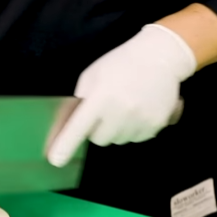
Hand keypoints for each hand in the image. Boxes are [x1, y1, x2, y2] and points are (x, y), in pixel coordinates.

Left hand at [47, 24, 196, 166]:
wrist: (160, 56)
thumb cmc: (120, 63)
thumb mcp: (93, 75)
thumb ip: (79, 101)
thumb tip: (65, 127)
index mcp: (101, 96)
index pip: (79, 127)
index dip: (66, 144)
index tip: (56, 160)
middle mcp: (120, 111)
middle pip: (98, 139)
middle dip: (98, 128)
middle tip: (107, 109)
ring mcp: (140, 120)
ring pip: (117, 140)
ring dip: (117, 129)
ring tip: (125, 106)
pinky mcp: (156, 125)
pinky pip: (137, 138)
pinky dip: (135, 129)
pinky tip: (140, 109)